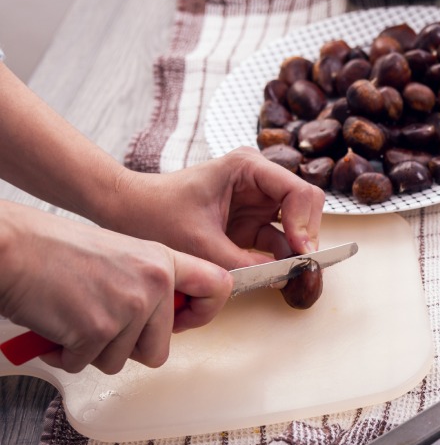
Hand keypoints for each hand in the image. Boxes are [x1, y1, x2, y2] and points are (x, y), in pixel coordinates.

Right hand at [0, 203, 230, 373]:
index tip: (184, 321)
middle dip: (125, 348)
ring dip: (92, 351)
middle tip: (98, 325)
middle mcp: (154, 282)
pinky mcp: (100, 329)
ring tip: (72, 318)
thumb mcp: (119, 254)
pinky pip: (87, 364)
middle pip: (159, 349)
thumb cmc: (52, 250)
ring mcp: (130, 306)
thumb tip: (163, 321)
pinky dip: (67, 355)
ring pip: (121, 360)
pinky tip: (55, 327)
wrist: (10, 247)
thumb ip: (148, 283)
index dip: (206, 311)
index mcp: (162, 260)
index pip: (217, 285)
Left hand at [106, 147, 325, 268]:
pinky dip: (281, 260)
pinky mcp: (252, 223)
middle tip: (301, 268)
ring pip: (298, 227)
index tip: (301, 254)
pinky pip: (279, 242)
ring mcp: (258, 201)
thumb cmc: (155, 214)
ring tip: (290, 276)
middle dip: (306, 238)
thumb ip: (245, 262)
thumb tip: (283, 277)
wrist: (127, 213)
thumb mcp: (200, 244)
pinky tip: (276, 276)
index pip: (299, 192)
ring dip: (296, 252)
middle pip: (306, 207)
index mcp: (248, 168)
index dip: (306, 225)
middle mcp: (260, 180)